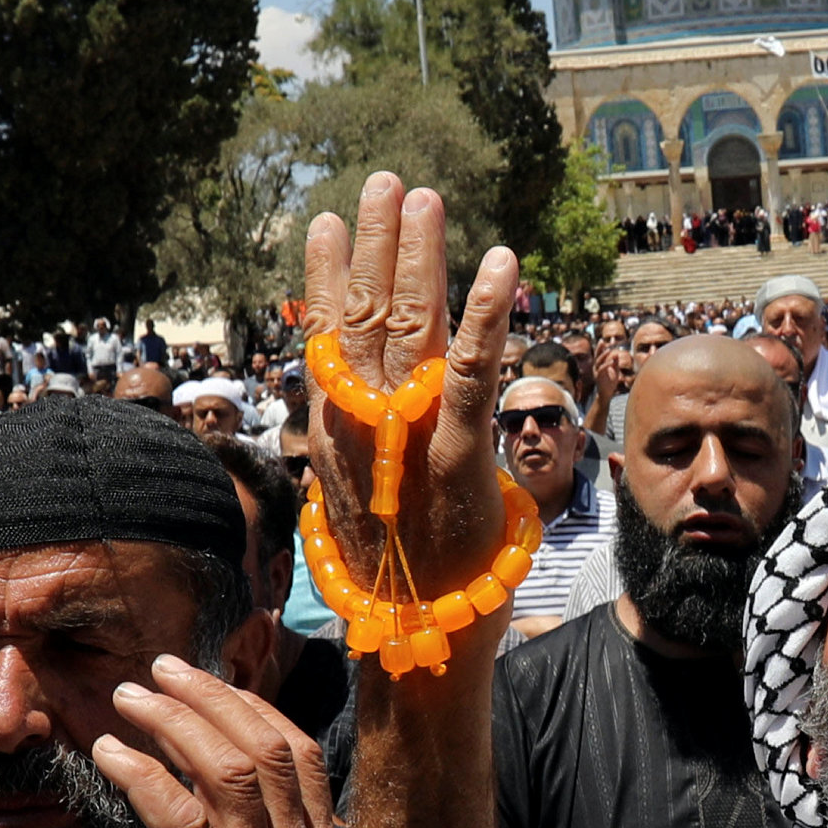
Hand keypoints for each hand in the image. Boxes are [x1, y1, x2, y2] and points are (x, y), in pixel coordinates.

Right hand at [298, 175, 518, 616]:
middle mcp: (366, 427)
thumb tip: (371, 416)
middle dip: (377, 246)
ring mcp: (409, 439)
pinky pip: (473, 373)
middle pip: (366, 318)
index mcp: (342, 433)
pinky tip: (500, 263)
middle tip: (386, 182)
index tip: (328, 221)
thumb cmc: (404, 573)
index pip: (328, 339)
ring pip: (409, 332)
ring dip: (419, 261)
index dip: (328, 276)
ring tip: (425, 199)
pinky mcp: (460, 457)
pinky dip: (486, 314)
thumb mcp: (374, 498)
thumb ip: (372, 447)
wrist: (415, 645)